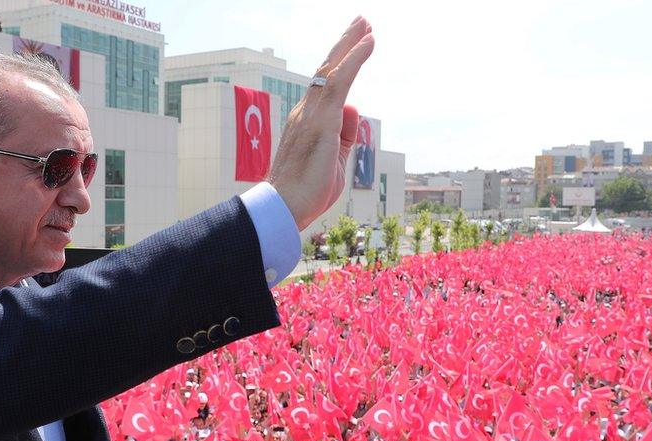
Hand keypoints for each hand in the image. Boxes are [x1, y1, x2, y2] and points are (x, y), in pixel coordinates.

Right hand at [268, 17, 374, 230]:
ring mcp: (311, 115)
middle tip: (361, 22)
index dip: (340, 63)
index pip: (324, 86)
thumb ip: (343, 132)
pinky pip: (338, 81)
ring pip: (331, 69)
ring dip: (350, 44)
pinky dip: (354, 59)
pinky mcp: (320, 120)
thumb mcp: (334, 158)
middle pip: (326, 70)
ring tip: (365, 24)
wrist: (284, 207)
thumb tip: (352, 106)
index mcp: (307, 122)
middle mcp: (306, 113)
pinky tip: (367, 42)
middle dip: (344, 44)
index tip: (355, 43)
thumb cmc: (306, 191)